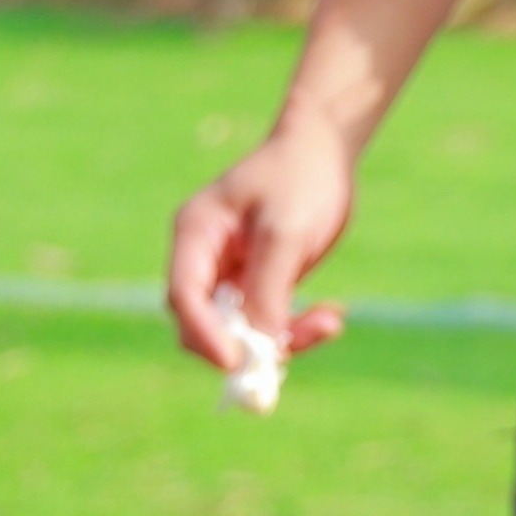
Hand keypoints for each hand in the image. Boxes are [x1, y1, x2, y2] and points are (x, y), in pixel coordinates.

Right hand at [166, 117, 358, 371]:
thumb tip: (259, 347)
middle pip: (203, 325)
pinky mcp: (257, 287)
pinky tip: (331, 316)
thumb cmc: (299, 178)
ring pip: (241, 334)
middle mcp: (205, 260)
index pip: (184, 296)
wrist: (323, 153)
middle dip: (244, 345)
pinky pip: (268, 327)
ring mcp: (230, 277)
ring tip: (329, 322)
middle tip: (290, 351)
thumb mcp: (284, 233)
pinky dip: (298, 330)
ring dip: (284, 340)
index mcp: (195, 235)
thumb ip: (268, 289)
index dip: (204, 335)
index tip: (235, 363)